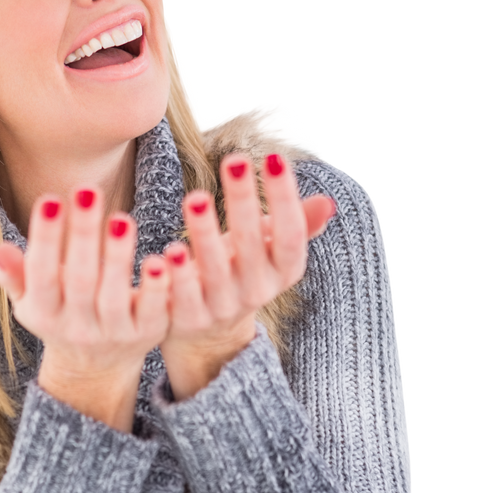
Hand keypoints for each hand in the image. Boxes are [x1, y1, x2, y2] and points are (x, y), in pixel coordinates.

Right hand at [0, 188, 171, 379]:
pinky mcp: (146, 335)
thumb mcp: (32, 299)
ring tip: (122, 219)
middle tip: (88, 192)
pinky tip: (158, 259)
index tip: (51, 200)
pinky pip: (151, 310)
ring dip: (118, 257)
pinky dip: (154, 287)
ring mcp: (112, 333)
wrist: (95, 367)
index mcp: (44, 313)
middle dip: (83, 235)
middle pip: (79, 280)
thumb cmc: (60, 314)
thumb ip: (16, 275)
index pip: (42, 274)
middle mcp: (76, 327)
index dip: (46, 239)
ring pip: (114, 296)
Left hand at [160, 151, 335, 368]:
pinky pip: (180, 299)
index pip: (290, 235)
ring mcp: (221, 308)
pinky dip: (173, 278)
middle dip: (243, 202)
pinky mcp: (188, 320)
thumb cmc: (241, 272)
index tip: (275, 157)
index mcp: (282, 271)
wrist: (209, 334)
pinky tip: (166, 253)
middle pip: (251, 245)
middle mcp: (256, 292)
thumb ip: (296, 226)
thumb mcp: (269, 251)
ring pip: (214, 271)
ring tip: (196, 199)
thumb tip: (327, 202)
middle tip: (234, 160)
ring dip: (205, 235)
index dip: (285, 199)